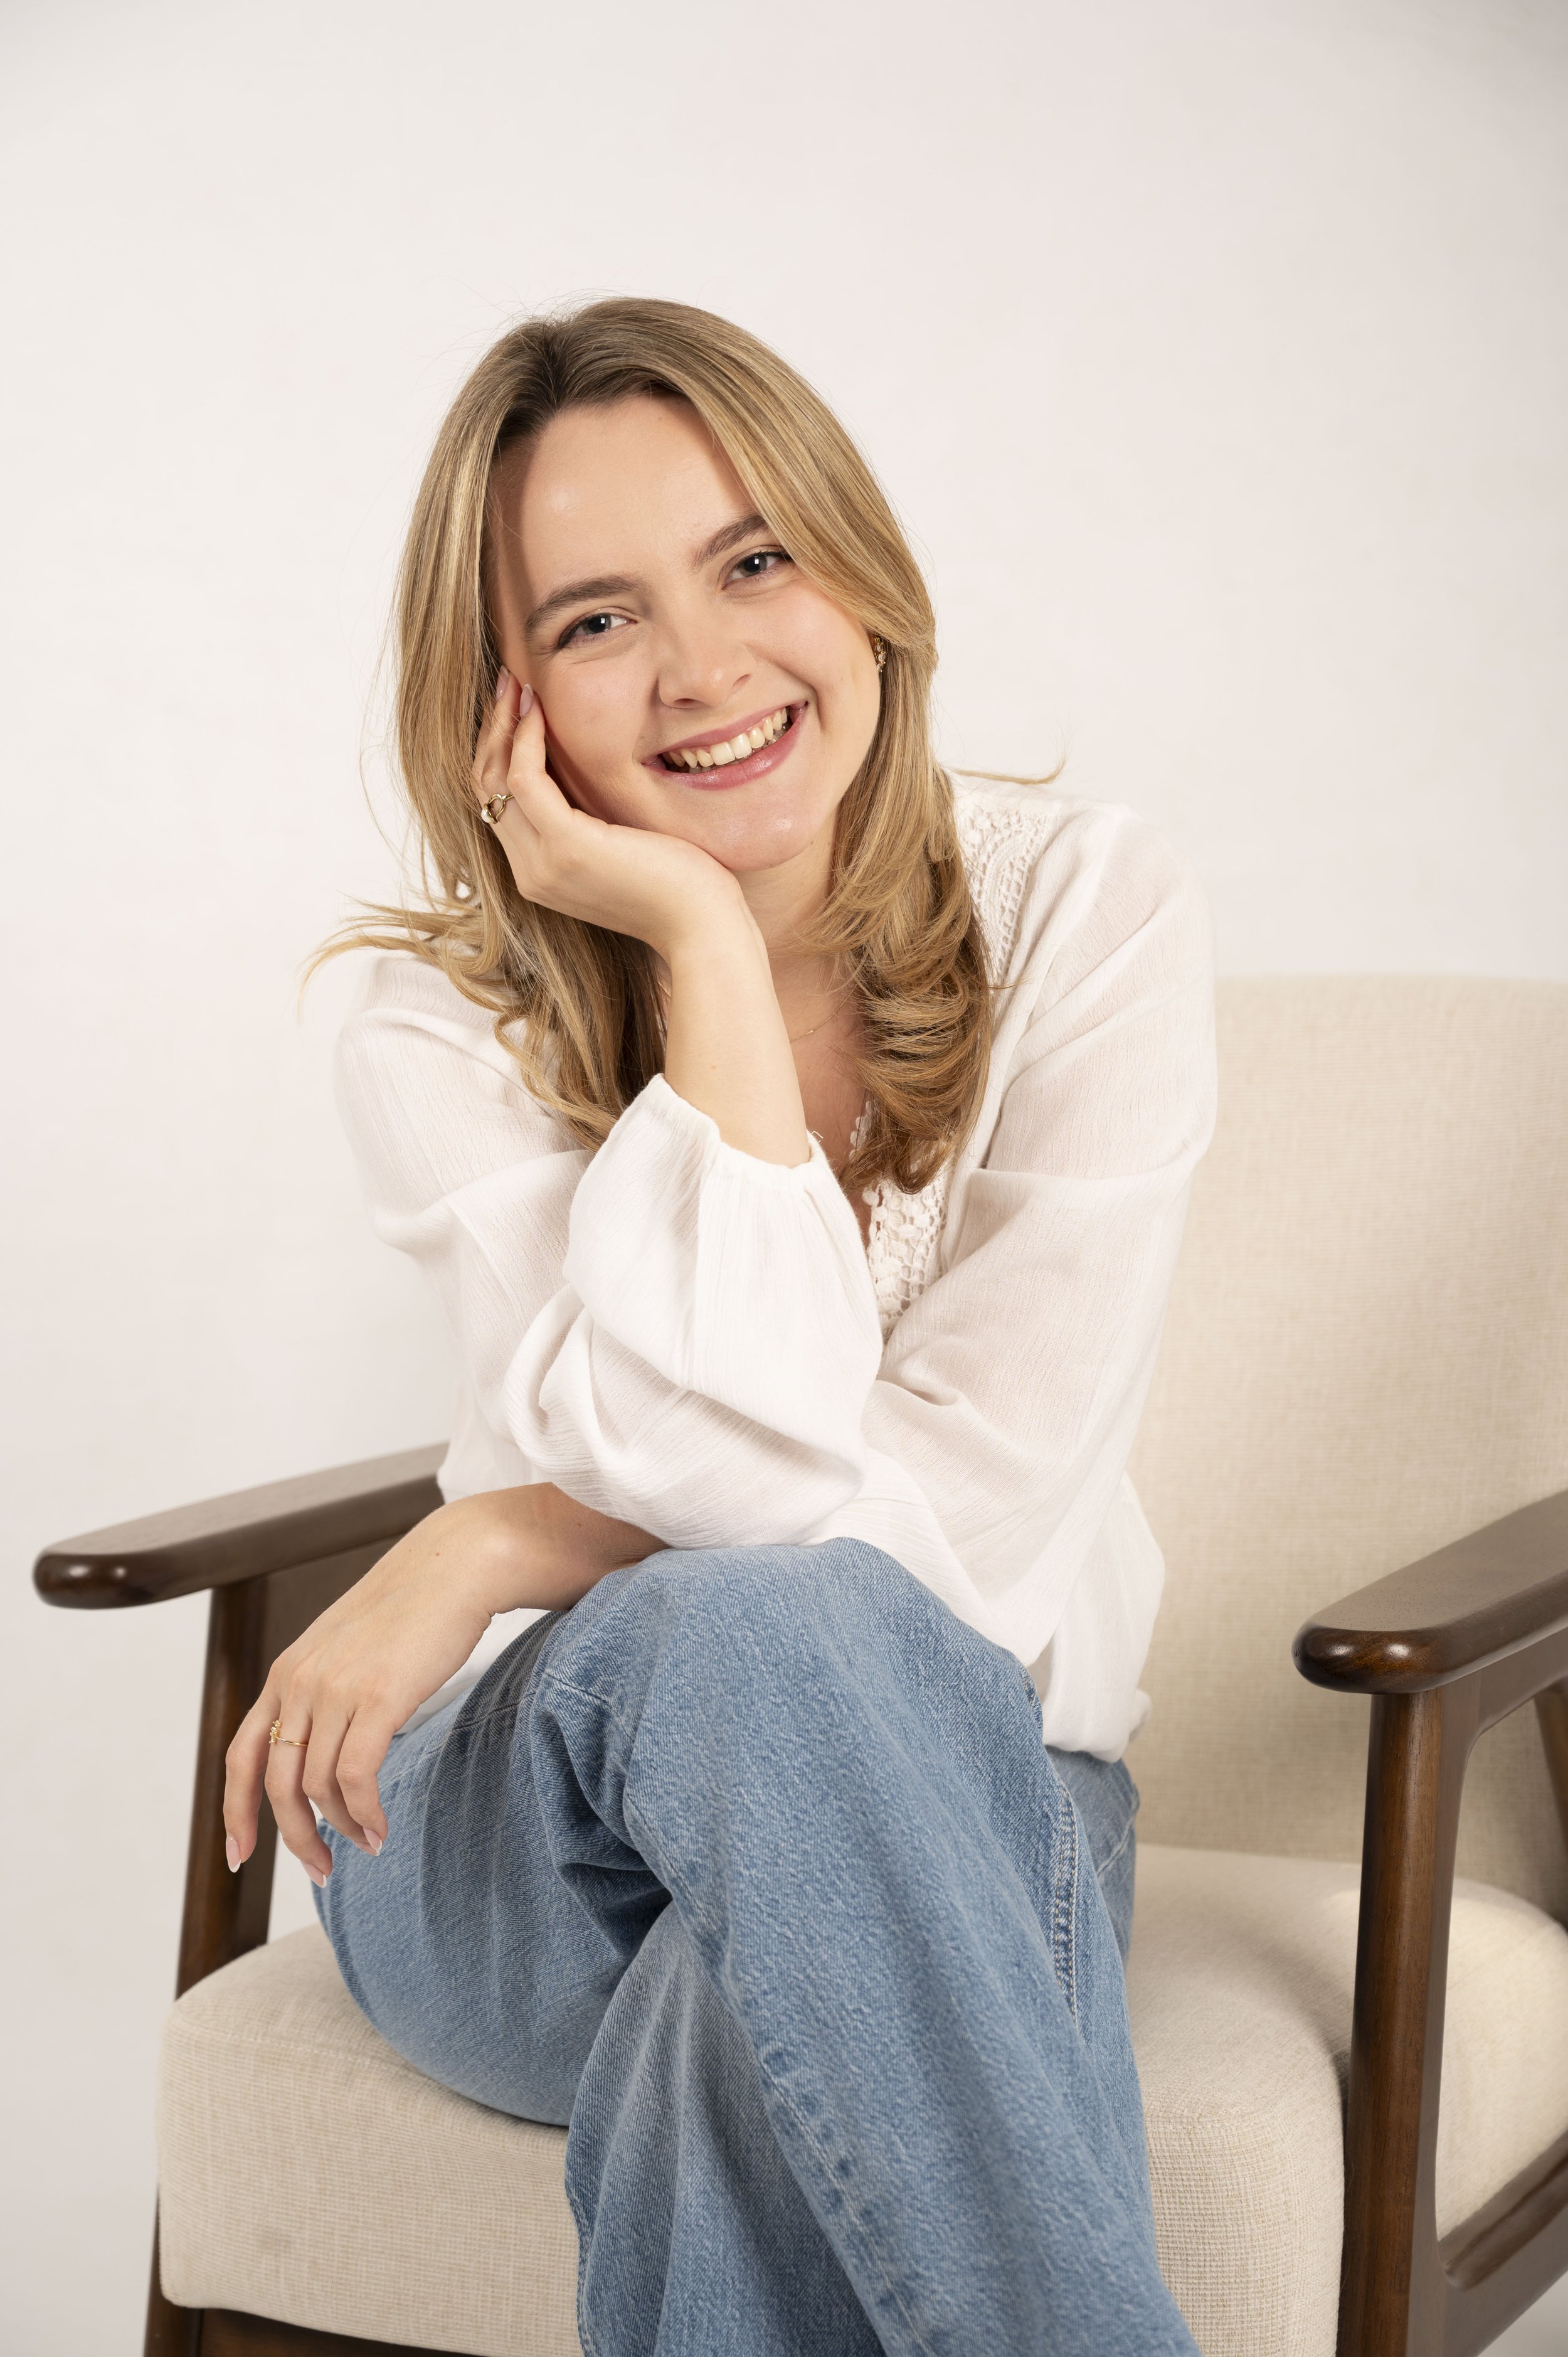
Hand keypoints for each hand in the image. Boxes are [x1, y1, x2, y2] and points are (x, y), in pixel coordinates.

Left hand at [223, 1484, 654, 1884]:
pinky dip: (366, 1812)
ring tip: (369, 1842)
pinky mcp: (378, 1697)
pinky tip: (382, 1826)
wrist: (456, 1563)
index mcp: (287, 1671)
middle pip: (276, 1784)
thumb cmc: (413, 1608)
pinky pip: (357, 1777)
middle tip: (322, 1870)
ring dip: (343, 1827)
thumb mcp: (348, 1648)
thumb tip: (324, 1753)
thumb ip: (326, 1692)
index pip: (240, 1754)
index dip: (234, 1812)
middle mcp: (299, 1681)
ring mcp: (336, 1689)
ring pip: (317, 1787)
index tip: (239, 1857)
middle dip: (295, 1838)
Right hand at [473, 672, 746, 959]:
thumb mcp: (624, 849)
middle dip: (493, 729)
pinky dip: (528, 738)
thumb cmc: (681, 887)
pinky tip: (541, 709)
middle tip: (508, 681)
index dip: (499, 750)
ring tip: (518, 682)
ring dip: (503, 723)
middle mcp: (531, 873)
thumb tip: (587, 774)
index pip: (498, 803)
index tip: (515, 705)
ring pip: (495, 778)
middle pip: (486, 787)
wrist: (704, 928)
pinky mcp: (567, 847)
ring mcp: (544, 864)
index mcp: (540, 874)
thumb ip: (594, 822)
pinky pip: (526, 779)